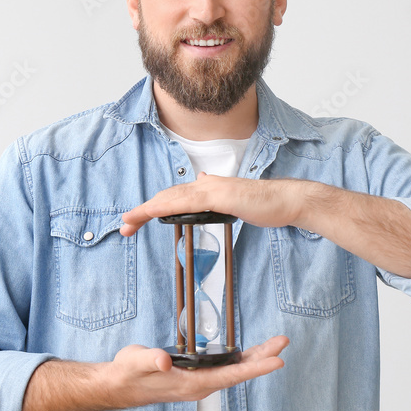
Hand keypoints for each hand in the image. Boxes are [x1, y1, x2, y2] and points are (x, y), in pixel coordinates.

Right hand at [104, 335, 289, 407]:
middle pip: (239, 372)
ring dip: (255, 358)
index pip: (230, 376)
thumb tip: (164, 360)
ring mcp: (199, 381)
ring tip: (274, 344)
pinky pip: (225, 368)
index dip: (255, 368)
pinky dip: (241, 359)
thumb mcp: (136, 361)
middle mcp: (200, 385)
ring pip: (234, 370)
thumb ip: (150, 360)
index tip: (276, 361)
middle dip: (262, 358)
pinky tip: (250, 353)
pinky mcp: (196, 375)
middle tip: (283, 343)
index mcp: (191, 384)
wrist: (120, 384)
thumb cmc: (129, 373)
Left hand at [119, 173, 308, 236]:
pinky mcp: (218, 196)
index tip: (137, 220)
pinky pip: (185, 202)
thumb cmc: (264, 205)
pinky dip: (165, 207)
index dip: (153, 208)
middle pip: (166, 197)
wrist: (286, 201)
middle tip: (124, 225)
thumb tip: (202, 189)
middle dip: (142, 211)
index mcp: (208, 188)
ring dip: (146, 210)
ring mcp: (211, 189)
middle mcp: (205, 184)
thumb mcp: (234, 203)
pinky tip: (151, 213)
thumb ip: (217, 199)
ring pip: (170, 199)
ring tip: (128, 221)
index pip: (174, 198)